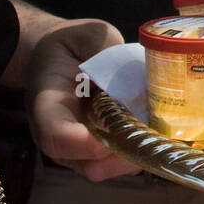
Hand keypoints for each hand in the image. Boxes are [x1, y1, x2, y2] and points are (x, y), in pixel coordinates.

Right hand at [26, 19, 140, 181]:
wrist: (57, 57)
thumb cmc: (70, 45)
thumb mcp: (86, 35)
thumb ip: (104, 50)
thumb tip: (128, 71)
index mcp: (47, 102)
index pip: (56, 135)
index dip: (86, 142)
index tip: (120, 129)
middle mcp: (55, 134)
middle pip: (86, 163)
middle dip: (124, 153)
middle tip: (154, 132)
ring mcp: (72, 148)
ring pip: (104, 168)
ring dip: (133, 155)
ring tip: (157, 130)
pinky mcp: (91, 152)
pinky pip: (114, 164)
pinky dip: (135, 153)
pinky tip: (153, 131)